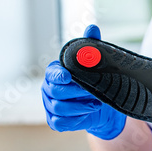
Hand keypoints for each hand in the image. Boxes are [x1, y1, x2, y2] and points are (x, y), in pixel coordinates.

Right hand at [41, 25, 126, 139]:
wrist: (102, 107)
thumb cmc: (95, 82)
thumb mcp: (96, 64)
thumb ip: (91, 47)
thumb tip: (92, 28)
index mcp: (56, 73)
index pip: (52, 73)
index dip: (59, 75)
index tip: (69, 76)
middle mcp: (49, 89)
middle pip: (56, 92)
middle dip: (77, 93)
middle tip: (95, 93)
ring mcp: (50, 106)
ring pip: (59, 108)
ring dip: (80, 107)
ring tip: (97, 103)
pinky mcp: (55, 121)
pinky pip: (61, 122)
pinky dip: (76, 120)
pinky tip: (88, 114)